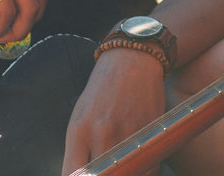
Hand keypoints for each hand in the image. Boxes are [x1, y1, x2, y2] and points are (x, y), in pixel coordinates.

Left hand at [61, 48, 166, 174]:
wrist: (132, 60)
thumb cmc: (102, 90)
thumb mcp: (81, 117)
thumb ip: (79, 150)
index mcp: (79, 130)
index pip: (73, 174)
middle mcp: (102, 133)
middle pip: (102, 175)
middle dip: (106, 175)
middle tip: (109, 170)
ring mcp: (127, 132)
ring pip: (128, 173)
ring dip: (127, 174)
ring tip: (124, 166)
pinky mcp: (150, 129)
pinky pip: (148, 166)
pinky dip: (144, 171)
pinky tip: (140, 165)